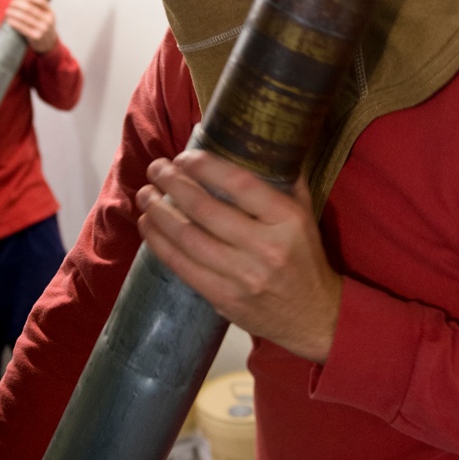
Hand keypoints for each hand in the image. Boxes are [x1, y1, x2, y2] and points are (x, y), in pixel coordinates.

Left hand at [5, 0, 58, 53]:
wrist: (48, 43)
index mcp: (50, 13)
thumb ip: (37, 8)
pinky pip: (23, 28)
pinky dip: (15, 23)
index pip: (41, 1)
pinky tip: (9, 20)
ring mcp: (43, 29)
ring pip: (25, 17)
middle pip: (30, 8)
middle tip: (11, 3)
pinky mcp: (36, 36)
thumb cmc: (42, 26)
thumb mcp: (45, 16)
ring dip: (14, 13)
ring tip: (7, 11)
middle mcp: (48, 20)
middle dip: (18, 4)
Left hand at [135, 151, 341, 362]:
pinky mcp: (223, 299)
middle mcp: (265, 248)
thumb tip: (254, 142)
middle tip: (155, 168)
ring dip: (158, 213)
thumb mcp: (304, 215)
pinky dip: (160, 244)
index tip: (183, 156)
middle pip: (205, 209)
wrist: (314, 317)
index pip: (240, 184)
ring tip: (145, 194)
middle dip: (172, 184)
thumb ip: (282, 181)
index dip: (206, 166)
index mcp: (287, 220)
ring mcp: (242, 277)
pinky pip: (182, 267)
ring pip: (188, 238)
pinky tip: (148, 226)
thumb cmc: (305, 258)